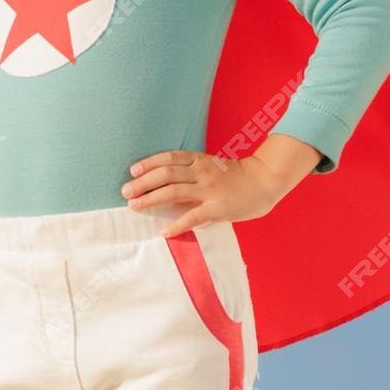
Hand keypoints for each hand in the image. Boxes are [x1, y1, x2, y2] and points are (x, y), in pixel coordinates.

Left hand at [121, 149, 287, 236]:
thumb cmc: (234, 175)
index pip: (168, 158)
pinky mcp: (217, 208)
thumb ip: (191, 171)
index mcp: (199, 159)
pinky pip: (192, 217)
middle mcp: (201, 171)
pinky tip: (163, 231)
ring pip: (173, 192)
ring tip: (134, 206)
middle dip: (143, 183)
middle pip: (165, 174)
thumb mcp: (211, 165)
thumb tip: (164, 182)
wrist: (264, 181)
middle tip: (125, 191)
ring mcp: (209, 189)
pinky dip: (176, 224)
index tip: (132, 171)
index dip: (149, 163)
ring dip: (151, 199)